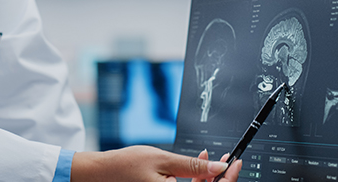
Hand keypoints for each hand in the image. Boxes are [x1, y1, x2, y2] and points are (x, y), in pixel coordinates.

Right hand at [70, 145, 233, 181]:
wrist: (101, 173)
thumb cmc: (125, 165)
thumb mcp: (163, 160)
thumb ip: (193, 166)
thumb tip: (219, 167)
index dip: (228, 179)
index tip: (235, 163)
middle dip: (221, 178)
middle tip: (228, 160)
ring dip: (208, 179)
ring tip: (212, 158)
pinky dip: (195, 181)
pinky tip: (199, 164)